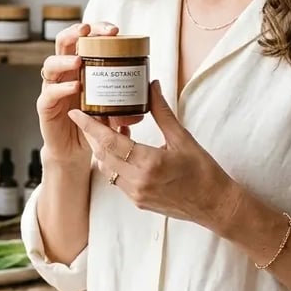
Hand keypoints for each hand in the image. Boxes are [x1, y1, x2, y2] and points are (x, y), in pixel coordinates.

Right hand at [37, 21, 142, 168]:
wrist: (74, 150)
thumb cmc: (92, 124)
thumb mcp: (112, 108)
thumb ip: (125, 101)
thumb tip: (149, 95)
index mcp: (79, 67)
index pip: (85, 39)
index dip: (96, 30)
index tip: (114, 30)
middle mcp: (64, 73)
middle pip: (63, 43)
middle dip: (75, 33)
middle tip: (87, 30)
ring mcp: (52, 88)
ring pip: (50, 65)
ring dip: (64, 60)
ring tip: (78, 60)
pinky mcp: (45, 106)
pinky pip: (49, 93)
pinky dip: (61, 89)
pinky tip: (74, 87)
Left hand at [67, 80, 240, 226]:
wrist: (215, 205)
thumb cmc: (203, 171)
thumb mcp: (183, 137)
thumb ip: (162, 111)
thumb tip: (152, 86)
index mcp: (149, 163)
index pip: (109, 142)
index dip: (89, 126)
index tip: (75, 112)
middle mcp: (138, 181)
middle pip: (102, 154)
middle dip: (93, 134)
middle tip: (91, 114)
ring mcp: (136, 194)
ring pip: (106, 168)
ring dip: (103, 148)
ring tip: (109, 128)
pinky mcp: (137, 201)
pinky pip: (115, 179)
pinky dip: (113, 162)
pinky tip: (122, 148)